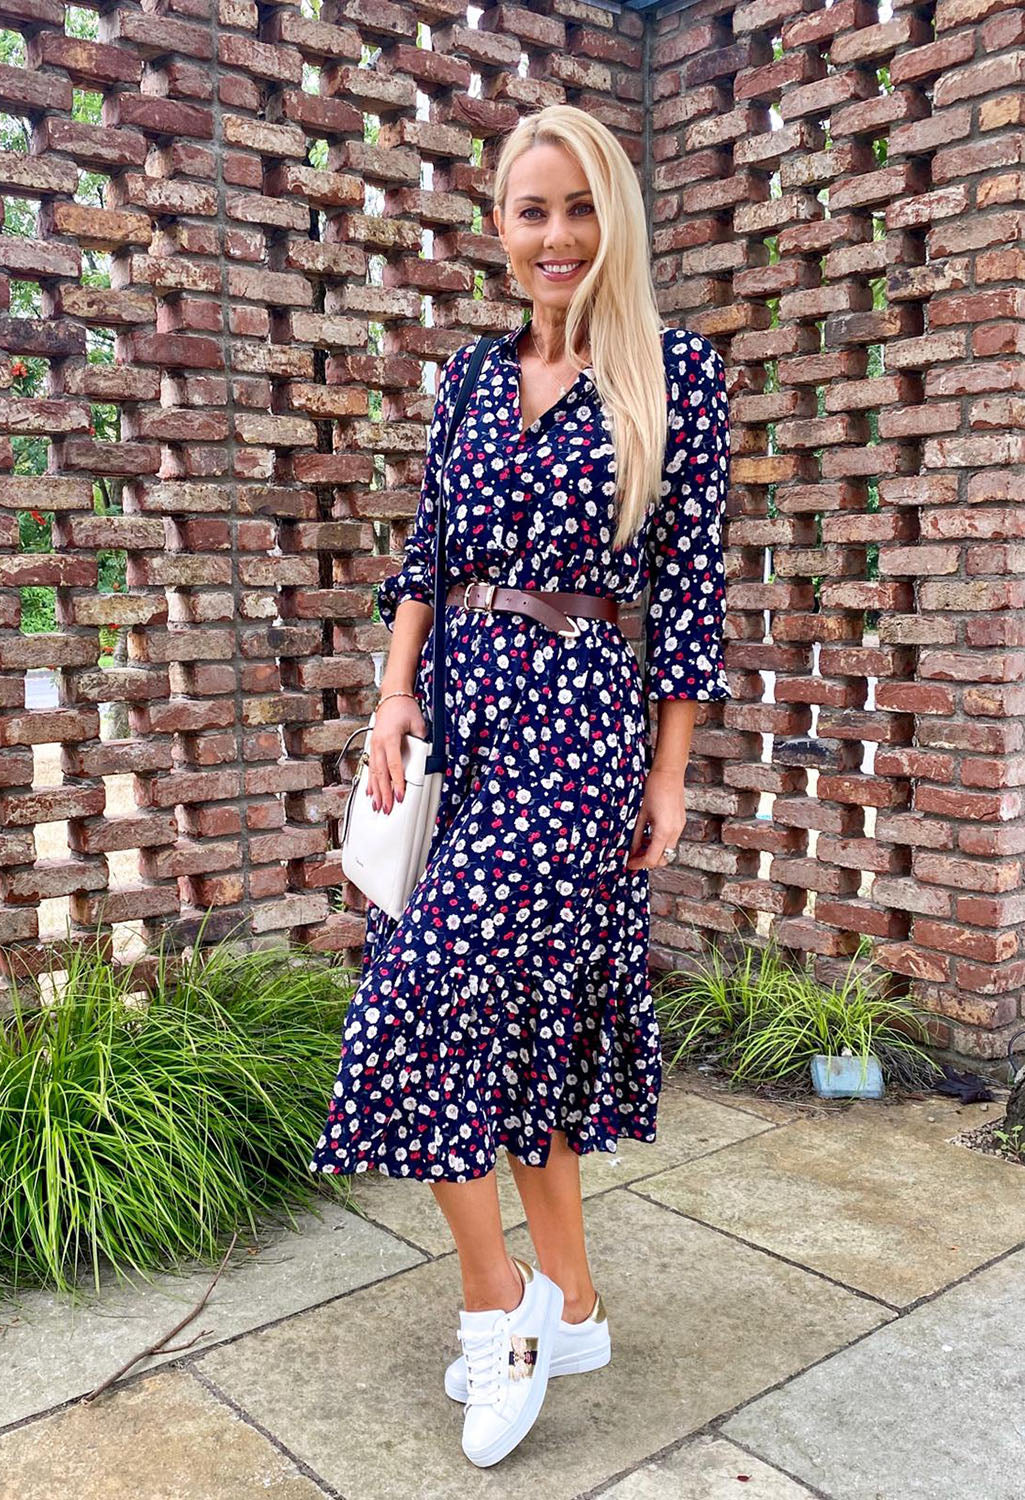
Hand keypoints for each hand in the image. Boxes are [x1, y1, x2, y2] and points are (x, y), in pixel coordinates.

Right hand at [366, 692, 426, 813]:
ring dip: (375, 791)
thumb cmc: (404, 707)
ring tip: (377, 806)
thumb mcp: (418, 723)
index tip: (401, 796)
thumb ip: (421, 742)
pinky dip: (370, 781)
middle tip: (387, 809)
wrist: (392, 696)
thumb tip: (424, 759)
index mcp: (389, 738)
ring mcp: (373, 745)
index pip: (394, 766)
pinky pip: (369, 766)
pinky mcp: (373, 746)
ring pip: (373, 772)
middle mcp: (378, 743)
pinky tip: (370, 792)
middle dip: (384, 793)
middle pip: (381, 773)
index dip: (397, 783)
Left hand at [625, 767, 685, 870]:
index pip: (652, 859)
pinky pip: (670, 840)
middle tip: (632, 858)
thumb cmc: (653, 789)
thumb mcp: (641, 814)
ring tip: (639, 847)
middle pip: (663, 858)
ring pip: (668, 850)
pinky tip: (648, 836)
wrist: (669, 772)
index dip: (638, 864)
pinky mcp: (680, 822)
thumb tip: (631, 850)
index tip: (628, 864)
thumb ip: (637, 835)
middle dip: (647, 861)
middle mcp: (675, 832)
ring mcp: (679, 827)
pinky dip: (659, 843)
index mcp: (664, 831)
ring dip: (654, 852)